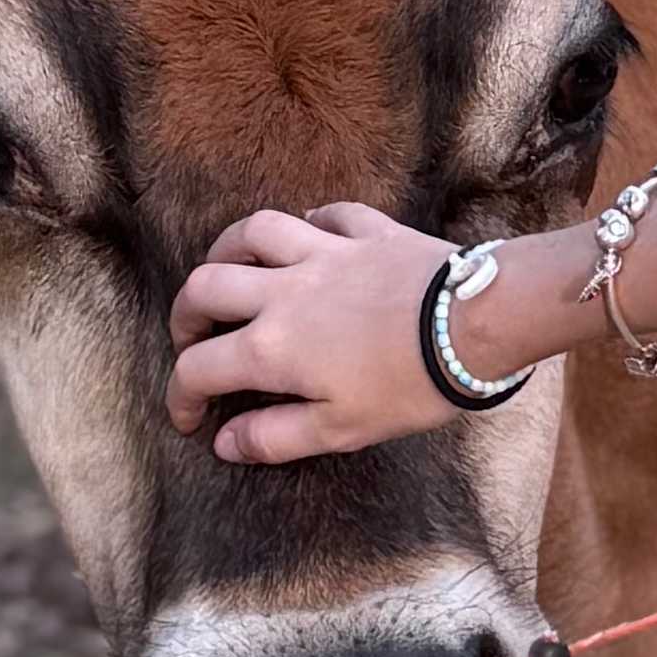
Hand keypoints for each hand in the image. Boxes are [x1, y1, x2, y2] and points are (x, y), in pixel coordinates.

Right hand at [168, 203, 472, 461]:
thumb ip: (276, 437)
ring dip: (229, 249)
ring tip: (228, 270)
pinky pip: (327, 214)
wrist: (475, 324)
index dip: (181, 396)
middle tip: (192, 338)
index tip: (188, 418)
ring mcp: (325, 253)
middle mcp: (284, 292)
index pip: (199, 368)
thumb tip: (225, 443)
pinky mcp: (367, 232)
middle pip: (207, 287)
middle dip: (185, 314)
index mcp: (272, 348)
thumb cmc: (411, 386)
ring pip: (254, 232)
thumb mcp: (341, 430)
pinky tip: (310, 232)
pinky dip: (310, 221)